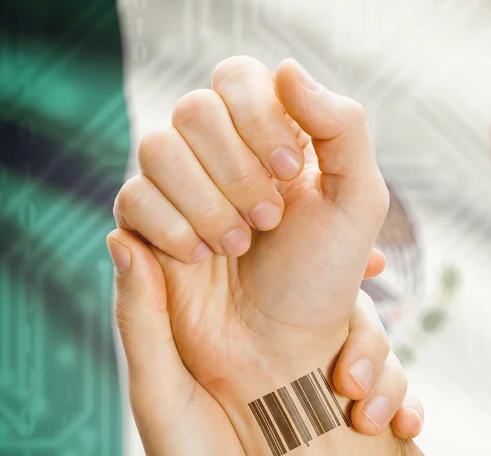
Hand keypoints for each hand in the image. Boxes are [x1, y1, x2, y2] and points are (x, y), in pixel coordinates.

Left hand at [99, 229, 421, 455]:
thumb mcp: (157, 390)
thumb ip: (142, 319)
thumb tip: (120, 237)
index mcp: (232, 330)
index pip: (275, 270)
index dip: (310, 246)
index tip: (349, 248)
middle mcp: (276, 347)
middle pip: (339, 306)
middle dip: (364, 326)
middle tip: (361, 361)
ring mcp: (309, 380)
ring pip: (369, 349)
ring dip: (386, 374)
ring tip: (371, 416)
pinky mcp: (331, 414)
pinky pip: (382, 394)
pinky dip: (402, 405)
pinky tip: (404, 429)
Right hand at [114, 56, 400, 425]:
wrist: (283, 351)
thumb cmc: (323, 281)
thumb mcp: (358, 202)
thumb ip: (342, 126)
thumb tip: (284, 69)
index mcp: (269, 140)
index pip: (238, 78)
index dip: (259, 118)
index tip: (290, 174)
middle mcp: (220, 158)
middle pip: (194, 110)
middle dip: (234, 170)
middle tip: (267, 221)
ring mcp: (180, 192)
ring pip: (156, 149)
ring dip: (204, 202)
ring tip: (236, 247)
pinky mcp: (148, 228)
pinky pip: (132, 199)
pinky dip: (171, 229)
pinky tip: (201, 258)